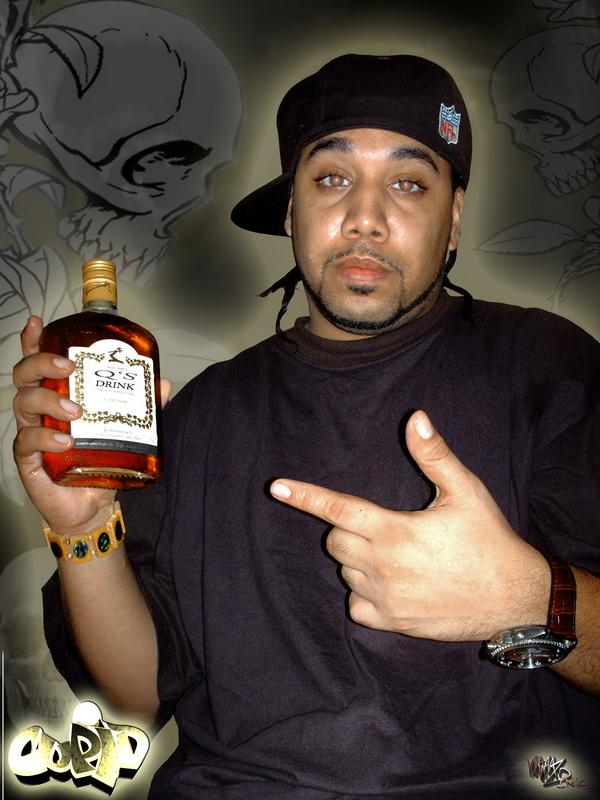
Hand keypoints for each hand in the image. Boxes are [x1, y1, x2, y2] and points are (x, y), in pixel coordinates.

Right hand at [12, 315, 170, 534]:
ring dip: (49, 400)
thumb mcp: (124, 428)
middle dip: (42, 363)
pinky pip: (26, 441)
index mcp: (57, 395)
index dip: (34, 341)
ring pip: (23, 402)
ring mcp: (32, 433)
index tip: (39, 322)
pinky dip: (44, 438)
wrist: (93, 507)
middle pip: (25, 375)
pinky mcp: (29, 460)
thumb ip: (142, 405)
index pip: (39, 363)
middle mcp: (39, 411)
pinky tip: (64, 441)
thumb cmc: (99, 461)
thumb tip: (164, 383)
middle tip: (69, 368)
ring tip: (76, 410)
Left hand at [270, 411, 549, 641]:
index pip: (337, 509)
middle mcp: (382, 567)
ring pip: (345, 572)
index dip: (304, 495)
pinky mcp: (393, 623)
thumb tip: (415, 417)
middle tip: (384, 525)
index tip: (277, 487)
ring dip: (358, 559)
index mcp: (393, 530)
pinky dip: (363, 593)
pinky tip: (390, 584)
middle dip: (348, 528)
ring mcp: (385, 599)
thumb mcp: (466, 491)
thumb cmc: (488, 539)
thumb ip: (433, 455)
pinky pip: (355, 607)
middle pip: (336, 540)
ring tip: (397, 554)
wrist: (513, 598)